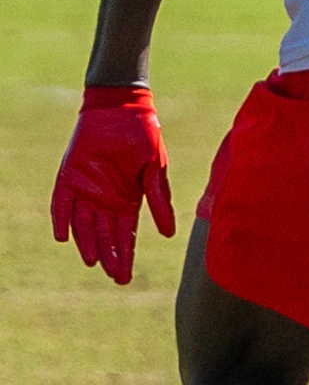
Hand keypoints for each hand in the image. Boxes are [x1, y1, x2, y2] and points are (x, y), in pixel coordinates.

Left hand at [51, 86, 174, 283]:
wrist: (121, 107)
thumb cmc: (144, 135)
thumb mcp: (156, 170)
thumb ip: (159, 200)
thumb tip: (169, 234)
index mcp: (128, 200)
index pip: (125, 235)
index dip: (125, 255)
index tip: (126, 277)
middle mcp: (106, 200)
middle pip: (105, 235)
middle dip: (109, 256)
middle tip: (114, 277)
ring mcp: (86, 189)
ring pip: (84, 225)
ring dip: (87, 243)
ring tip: (92, 261)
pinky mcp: (69, 177)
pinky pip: (62, 203)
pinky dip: (62, 219)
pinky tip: (64, 237)